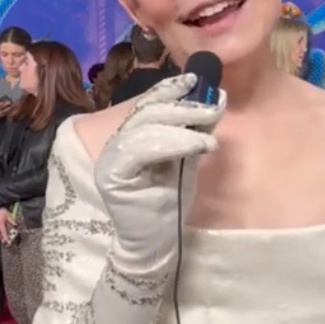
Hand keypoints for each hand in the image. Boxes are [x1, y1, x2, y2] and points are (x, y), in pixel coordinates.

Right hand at [94, 74, 224, 277]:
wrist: (154, 243)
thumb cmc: (169, 202)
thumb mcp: (186, 160)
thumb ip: (193, 131)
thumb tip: (213, 99)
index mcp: (132, 136)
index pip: (150, 104)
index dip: (172, 89)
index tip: (198, 80)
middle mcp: (117, 142)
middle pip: (148, 110)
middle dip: (184, 104)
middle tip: (214, 103)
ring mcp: (110, 157)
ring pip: (145, 126)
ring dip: (182, 123)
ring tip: (210, 129)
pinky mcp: (111, 175)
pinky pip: (141, 148)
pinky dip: (173, 142)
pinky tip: (198, 144)